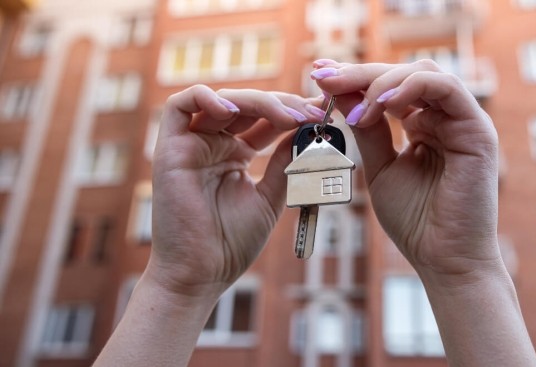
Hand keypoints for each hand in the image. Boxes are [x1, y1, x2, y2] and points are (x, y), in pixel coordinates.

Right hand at [149, 85, 323, 296]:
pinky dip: (205, 98)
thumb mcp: (270, 198)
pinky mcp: (169, 149)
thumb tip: (307, 132)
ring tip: (286, 116)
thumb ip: (284, 164)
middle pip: (247, 106)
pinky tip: (235, 111)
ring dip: (256, 101)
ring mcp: (191, 145)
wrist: (201, 275)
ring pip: (221, 101)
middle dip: (281, 104)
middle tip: (310, 112)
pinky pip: (178, 107)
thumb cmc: (232, 243)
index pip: (264, 119)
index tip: (322, 114)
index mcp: (235, 155)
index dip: (292, 112)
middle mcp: (213, 145)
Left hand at [312, 60, 501, 283]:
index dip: (353, 80)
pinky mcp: (477, 129)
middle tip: (324, 78)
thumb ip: (367, 131)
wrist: (443, 259)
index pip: (388, 88)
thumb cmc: (415, 221)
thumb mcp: (380, 168)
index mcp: (422, 126)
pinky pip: (446, 88)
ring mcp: (462, 121)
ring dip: (382, 82)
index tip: (318, 79)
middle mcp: (443, 118)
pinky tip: (381, 106)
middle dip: (359, 74)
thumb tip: (342, 95)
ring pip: (422, 73)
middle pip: (401, 74)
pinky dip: (410, 89)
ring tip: (354, 107)